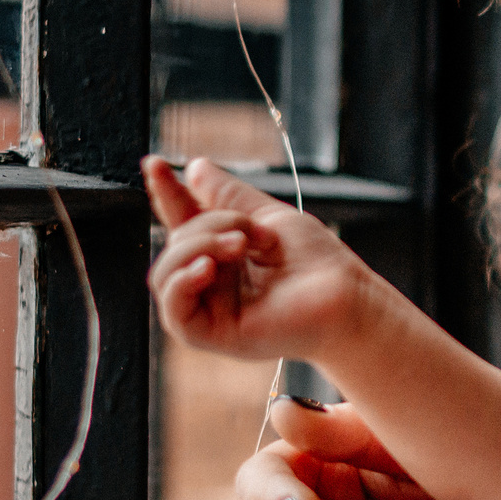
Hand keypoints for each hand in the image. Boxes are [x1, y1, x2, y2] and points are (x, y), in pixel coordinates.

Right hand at [144, 156, 375, 362]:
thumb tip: (194, 167)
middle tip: (248, 230)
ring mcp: (211, 309)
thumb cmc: (317, 260)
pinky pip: (175, 314)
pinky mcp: (215, 336)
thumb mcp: (267, 215)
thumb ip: (228, 196)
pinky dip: (181, 284)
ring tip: (240, 244)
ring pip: (166, 275)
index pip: (183, 222)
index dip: (167, 194)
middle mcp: (212, 282)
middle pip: (176, 244)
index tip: (155, 163)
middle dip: (206, 225)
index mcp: (224, 254)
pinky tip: (206, 267)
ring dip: (196, 247)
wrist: (345, 293)